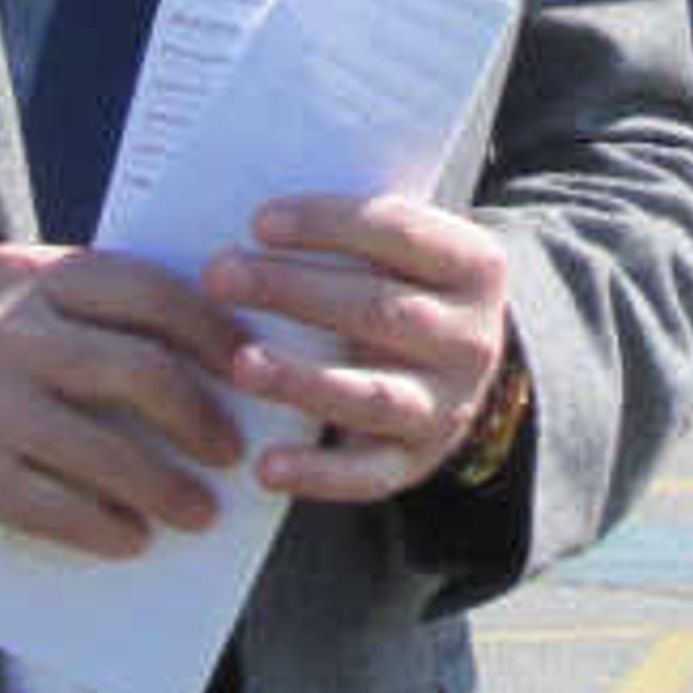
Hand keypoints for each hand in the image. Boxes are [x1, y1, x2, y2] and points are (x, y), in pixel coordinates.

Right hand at [0, 244, 247, 556]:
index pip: (147, 289)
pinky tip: (131, 541)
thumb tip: (198, 359)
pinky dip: (104, 529)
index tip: (252, 364)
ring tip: (199, 512)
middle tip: (232, 448)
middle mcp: (6, 329)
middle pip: (138, 370)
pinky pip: (55, 507)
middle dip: (200, 415)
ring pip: (105, 450)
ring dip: (165, 487)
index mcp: (28, 275)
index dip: (213, 329)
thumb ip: (78, 313)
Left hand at [203, 193, 518, 507]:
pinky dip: (316, 473)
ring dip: (303, 380)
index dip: (329, 224)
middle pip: (378, 309)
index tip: (258, 222)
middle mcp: (471, 338)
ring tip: (241, 365)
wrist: (457, 370)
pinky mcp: (417, 461)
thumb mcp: (401, 252)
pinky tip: (264, 466)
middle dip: (293, 291)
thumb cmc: (399, 287)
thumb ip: (351, 233)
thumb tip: (253, 218)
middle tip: (219, 276)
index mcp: (473, 265)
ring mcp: (448, 405)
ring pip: (373, 394)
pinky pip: (366, 474)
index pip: (400, 233)